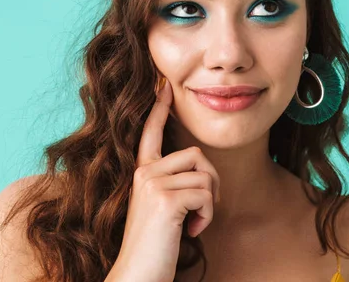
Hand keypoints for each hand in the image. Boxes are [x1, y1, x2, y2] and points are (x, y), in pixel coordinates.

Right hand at [105, 78, 220, 281]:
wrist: (137, 274)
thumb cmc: (154, 245)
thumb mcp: (161, 208)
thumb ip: (172, 184)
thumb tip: (200, 169)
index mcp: (142, 173)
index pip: (151, 133)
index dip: (159, 110)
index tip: (164, 86)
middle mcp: (144, 172)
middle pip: (197, 154)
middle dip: (211, 182)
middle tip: (203, 209)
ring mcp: (152, 183)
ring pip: (205, 174)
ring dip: (210, 202)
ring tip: (194, 222)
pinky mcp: (165, 199)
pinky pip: (206, 194)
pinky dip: (208, 215)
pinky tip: (192, 230)